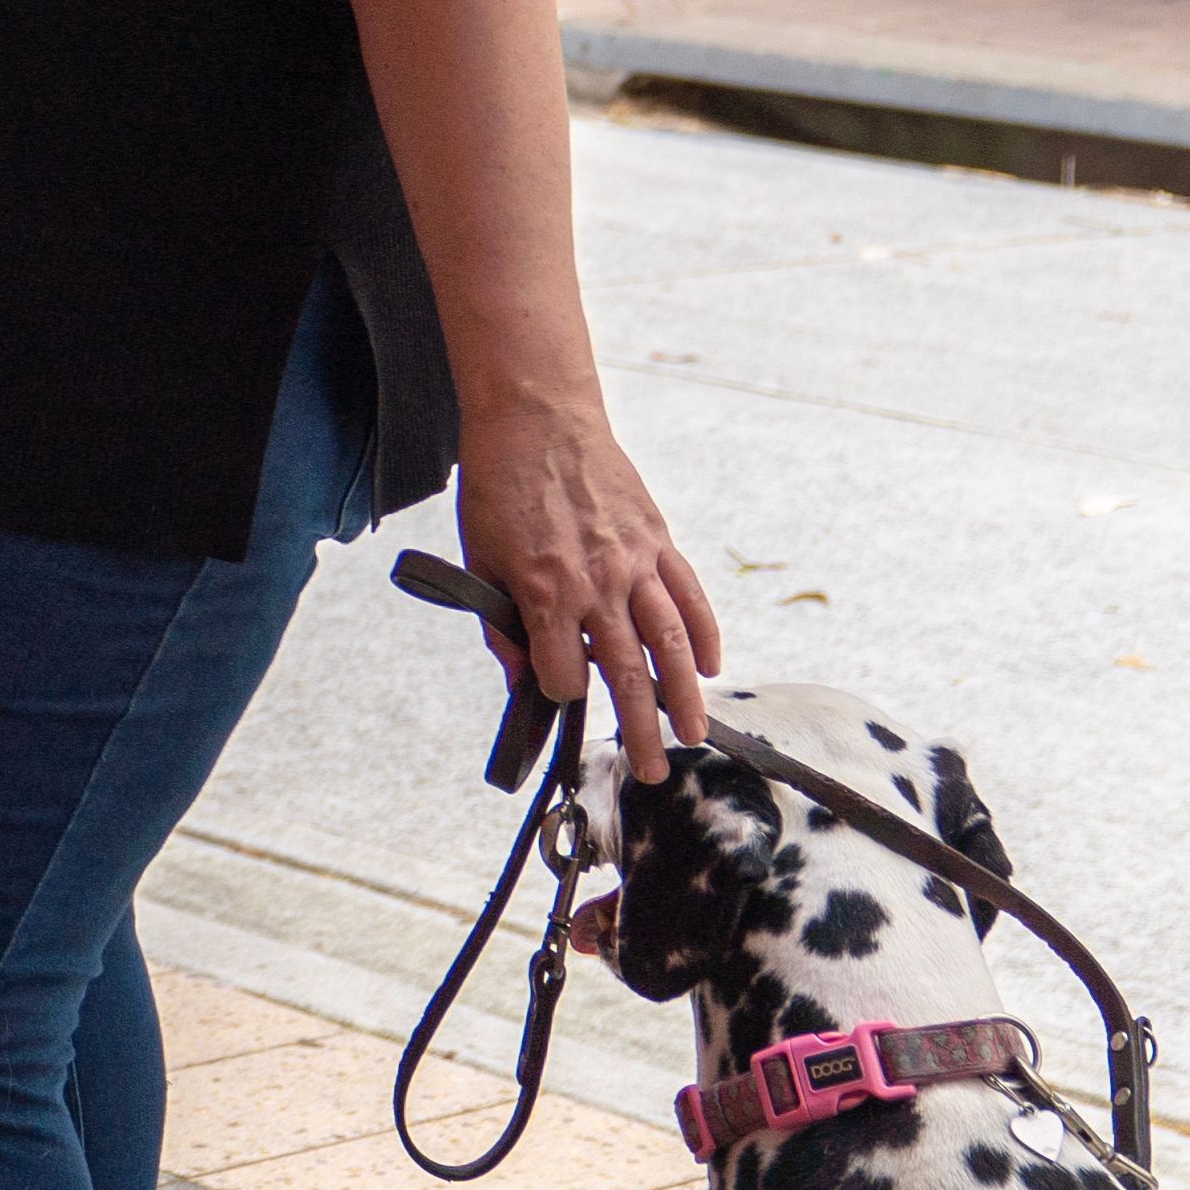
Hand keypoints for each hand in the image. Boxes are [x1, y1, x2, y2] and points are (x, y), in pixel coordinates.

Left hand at [453, 398, 720, 777]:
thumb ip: (501, 626)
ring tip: (693, 734)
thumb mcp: (479, 559)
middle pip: (625, 673)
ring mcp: (635, 562)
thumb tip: (521, 681)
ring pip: (670, 644)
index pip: (563, 672)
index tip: (560, 691)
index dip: (560, 691)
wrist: (536, 417)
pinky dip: (704, 635)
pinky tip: (710, 667)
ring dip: (684, 696)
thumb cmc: (498, 488)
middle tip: (651, 771)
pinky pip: (689, 597)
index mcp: (544, 591)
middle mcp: (596, 583)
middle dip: (639, 729)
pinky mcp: (658, 541)